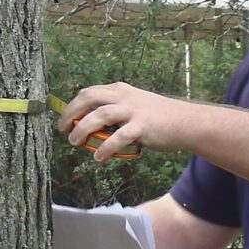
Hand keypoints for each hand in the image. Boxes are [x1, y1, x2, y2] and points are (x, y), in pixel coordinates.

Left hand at [62, 82, 201, 161]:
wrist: (186, 122)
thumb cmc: (158, 118)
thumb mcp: (133, 106)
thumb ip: (114, 112)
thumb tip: (90, 127)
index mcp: (120, 90)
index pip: (89, 92)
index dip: (73, 105)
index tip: (64, 120)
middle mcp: (124, 97)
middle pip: (89, 98)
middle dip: (71, 113)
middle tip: (63, 130)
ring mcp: (133, 110)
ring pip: (99, 115)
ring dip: (82, 129)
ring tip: (75, 142)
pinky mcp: (142, 126)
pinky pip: (118, 137)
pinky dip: (105, 147)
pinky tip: (98, 157)